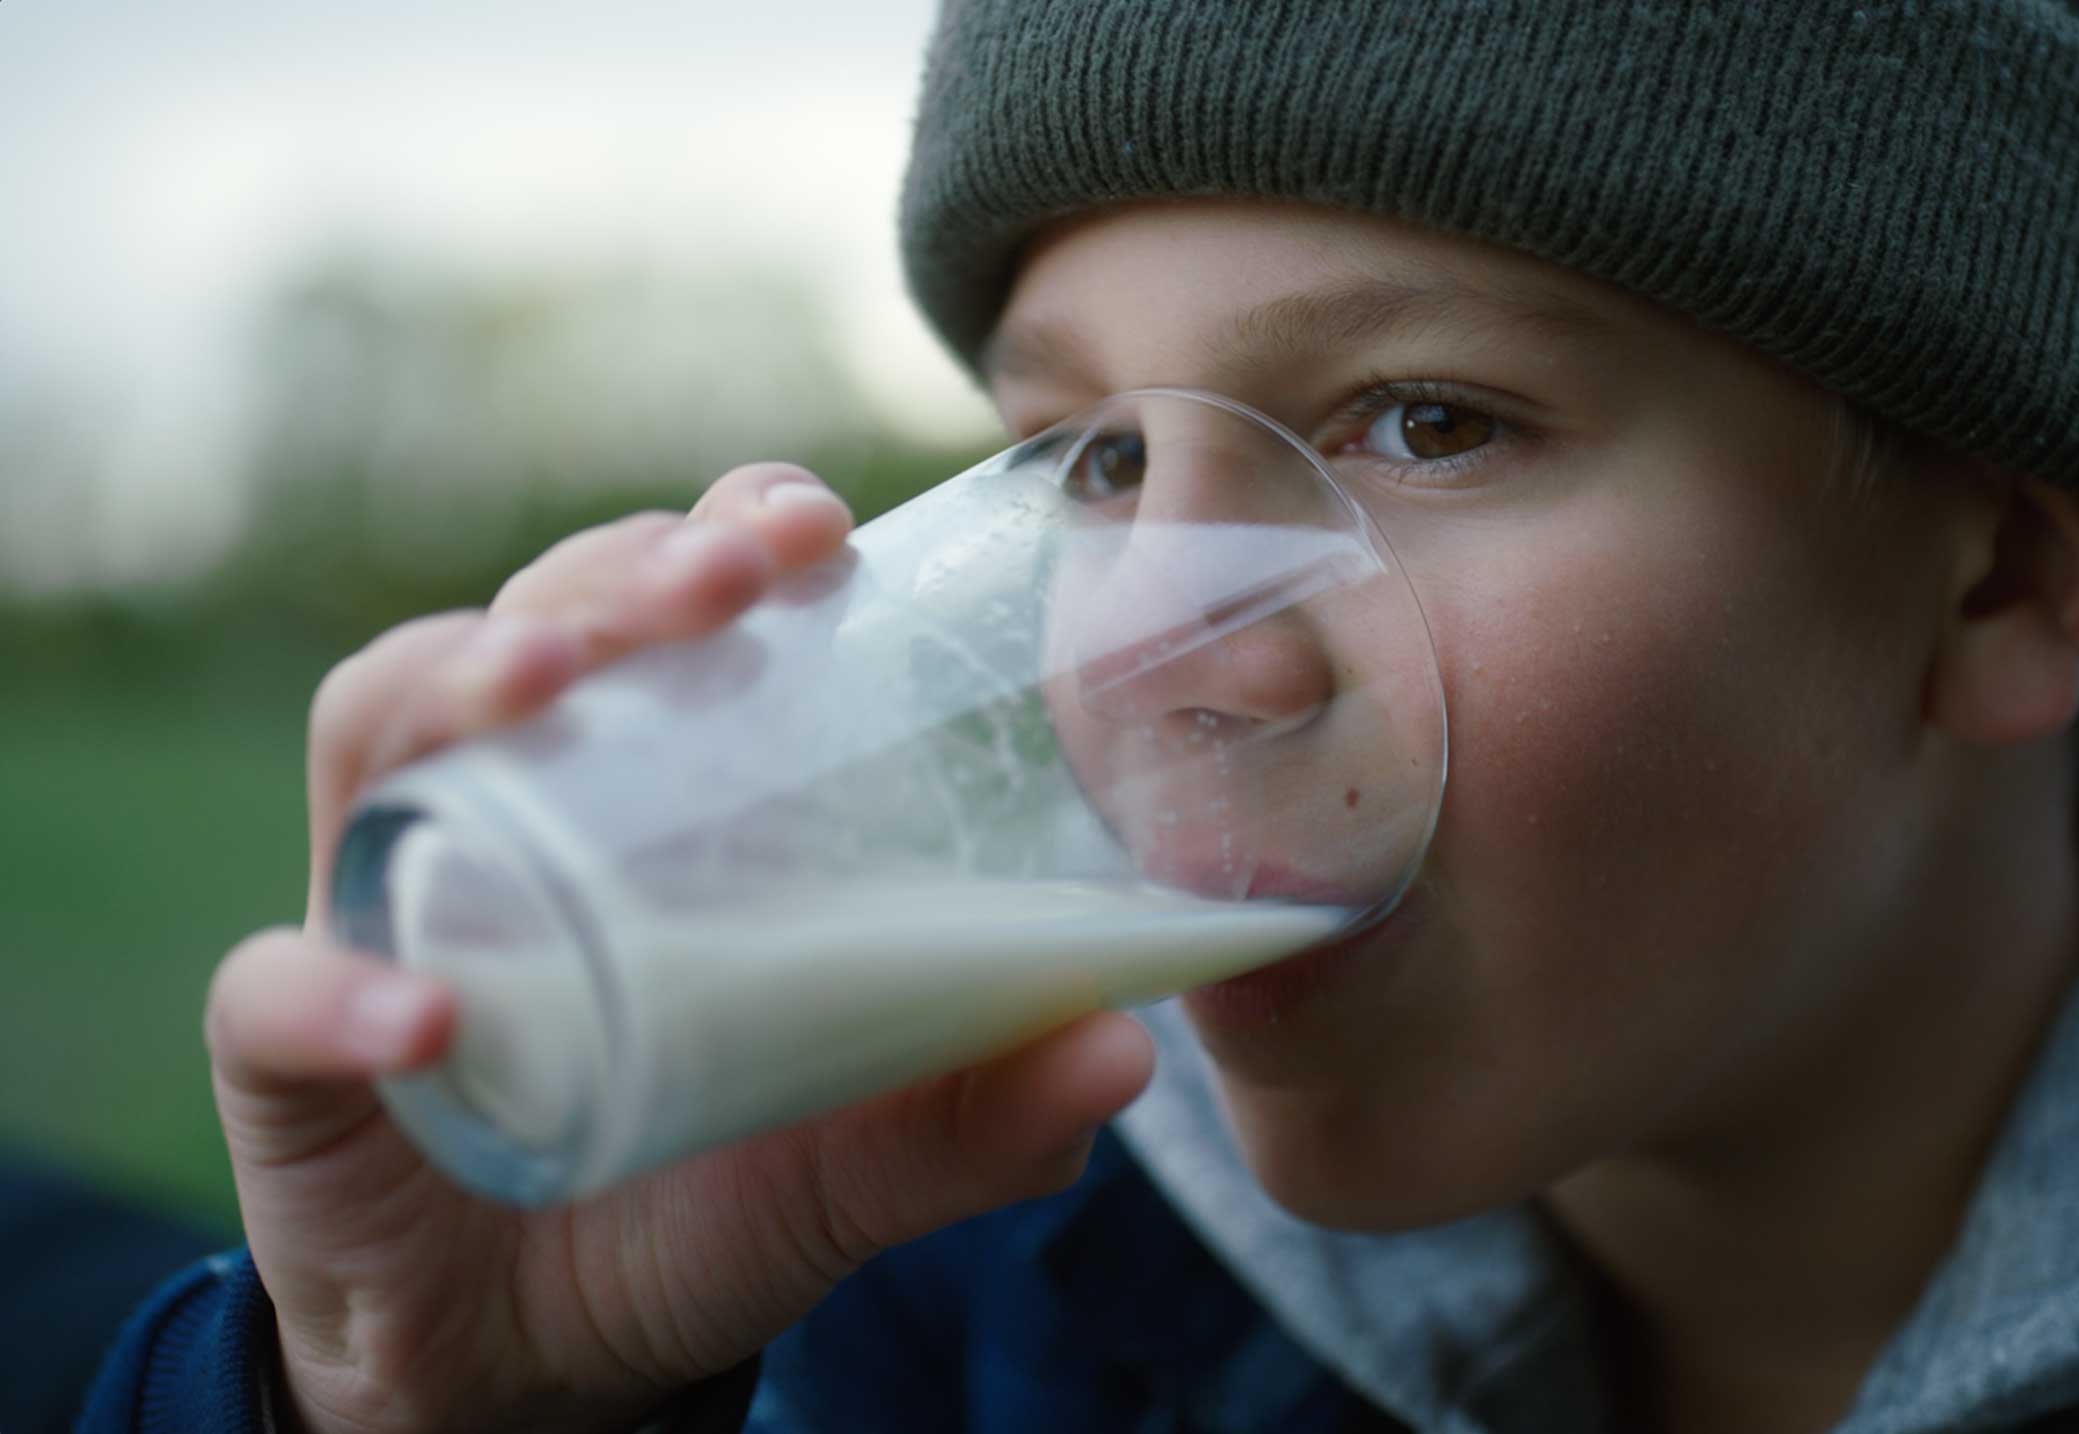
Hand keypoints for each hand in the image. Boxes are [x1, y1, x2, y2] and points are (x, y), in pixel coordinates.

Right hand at [204, 464, 1155, 1433]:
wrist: (540, 1365)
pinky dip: (338, 992)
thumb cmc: (699, 1204)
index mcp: (651, 800)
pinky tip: (423, 1015)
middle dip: (617, 572)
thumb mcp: (855, 1165)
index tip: (815, 529)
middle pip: (531, 621)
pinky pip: (276, 994)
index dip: (726, 530)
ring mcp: (390, 912)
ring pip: (378, 724)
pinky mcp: (294, 1054)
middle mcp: (512, 812)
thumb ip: (975, 1116)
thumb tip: (1128, 1050)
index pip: (670, 610)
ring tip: (546, 685)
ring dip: (455, 678)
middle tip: (719, 578)